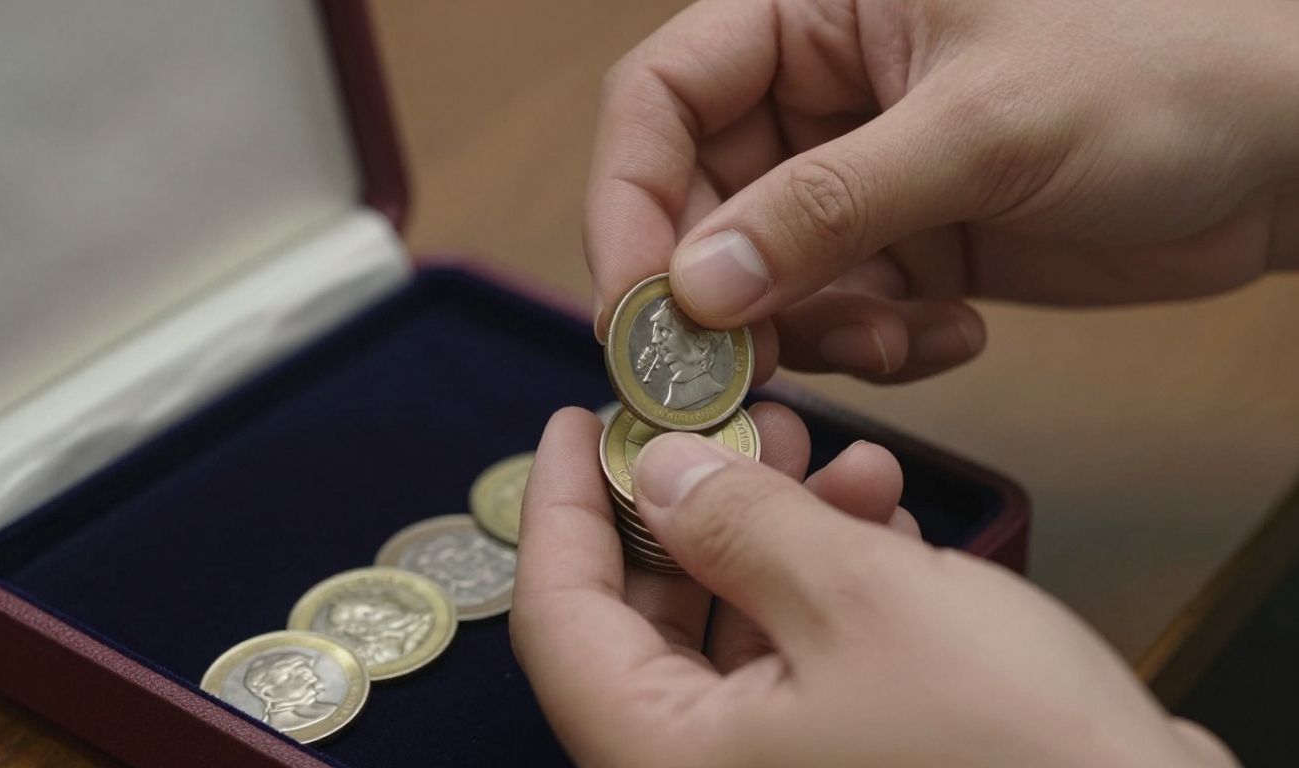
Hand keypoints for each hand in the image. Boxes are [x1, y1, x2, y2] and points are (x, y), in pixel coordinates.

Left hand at [511, 407, 1235, 766]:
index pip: (560, 616)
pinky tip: (885, 517)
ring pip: (735, 627)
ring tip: (840, 453)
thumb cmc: (1007, 753)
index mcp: (664, 757)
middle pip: (646, 615)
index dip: (561, 505)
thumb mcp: (858, 600)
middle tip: (734, 418)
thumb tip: (661, 472)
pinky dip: (832, 583)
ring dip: (779, 530)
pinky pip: (802, 656)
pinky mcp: (847, 758)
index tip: (577, 419)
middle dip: (693, 502)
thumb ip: (739, 526)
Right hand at [587, 0, 1298, 381]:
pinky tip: (952, 332)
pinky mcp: (908, 244)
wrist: (1286, 145)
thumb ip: (826, 207)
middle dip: (719, 293)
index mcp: (819, 9)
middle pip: (698, 200)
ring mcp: (862, 174)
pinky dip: (877, 346)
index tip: (638, 306)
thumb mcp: (983, 128)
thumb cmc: (1168, 65)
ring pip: (764, 275)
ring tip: (892, 339)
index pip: (664, 95)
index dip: (628, 198)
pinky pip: (839, 315)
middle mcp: (824, 91)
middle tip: (743, 370)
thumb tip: (695, 284)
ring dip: (808, 332)